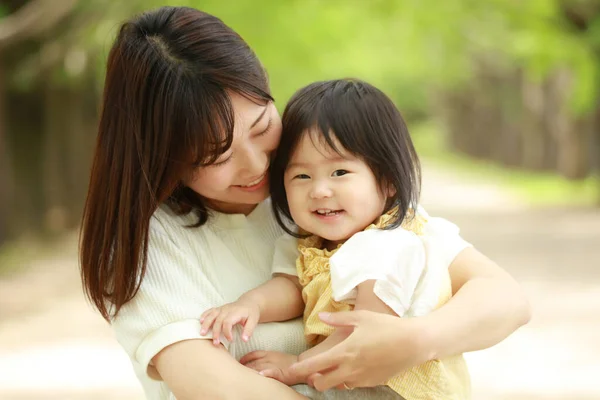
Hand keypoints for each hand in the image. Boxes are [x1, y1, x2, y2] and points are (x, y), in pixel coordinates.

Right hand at [200, 300, 259, 344]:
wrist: (249, 302)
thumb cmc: (251, 313)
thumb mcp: (254, 321)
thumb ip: (249, 330)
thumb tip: (244, 340)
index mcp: (235, 312)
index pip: (228, 322)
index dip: (227, 332)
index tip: (230, 340)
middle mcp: (227, 309)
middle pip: (218, 320)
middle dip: (215, 332)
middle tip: (215, 343)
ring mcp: (222, 308)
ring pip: (212, 315)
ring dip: (206, 324)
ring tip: (202, 333)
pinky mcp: (219, 309)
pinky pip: (210, 310)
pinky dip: (205, 315)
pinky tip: (200, 321)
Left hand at [240, 351, 302, 385]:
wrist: (302, 364)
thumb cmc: (288, 361)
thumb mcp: (275, 355)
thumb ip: (264, 357)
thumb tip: (251, 362)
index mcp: (268, 353)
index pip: (253, 354)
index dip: (245, 358)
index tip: (238, 362)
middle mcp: (269, 358)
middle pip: (253, 362)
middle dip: (244, 367)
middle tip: (236, 371)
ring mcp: (274, 365)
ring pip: (259, 367)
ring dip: (251, 371)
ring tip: (242, 375)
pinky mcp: (279, 372)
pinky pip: (271, 372)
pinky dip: (265, 373)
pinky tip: (260, 375)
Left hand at [290, 311, 431, 390]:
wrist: (414, 343)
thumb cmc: (387, 326)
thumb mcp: (362, 318)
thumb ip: (338, 319)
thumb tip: (321, 317)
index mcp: (345, 352)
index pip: (315, 366)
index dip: (300, 369)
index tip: (291, 369)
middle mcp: (351, 369)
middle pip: (322, 384)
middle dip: (314, 379)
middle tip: (315, 369)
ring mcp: (362, 378)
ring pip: (337, 386)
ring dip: (332, 379)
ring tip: (334, 366)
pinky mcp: (372, 383)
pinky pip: (353, 384)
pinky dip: (348, 378)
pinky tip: (353, 366)